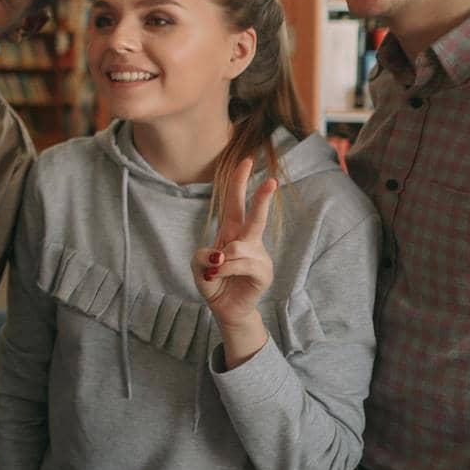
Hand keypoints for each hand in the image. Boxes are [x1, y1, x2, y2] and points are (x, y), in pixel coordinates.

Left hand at [192, 157, 277, 364]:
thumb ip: (202, 256)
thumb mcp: (198, 266)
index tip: (246, 160)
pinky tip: (221, 277)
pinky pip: (242, 265)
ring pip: (239, 247)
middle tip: (272, 181)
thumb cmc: (213, 282)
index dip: (239, 182)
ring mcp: (258, 256)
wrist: (224, 308)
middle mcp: (247, 241)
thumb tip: (222, 255)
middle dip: (261, 198)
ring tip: (215, 271)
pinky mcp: (263, 273)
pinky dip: (226, 270)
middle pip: (254, 215)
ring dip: (221, 259)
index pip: (235, 202)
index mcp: (231, 232)